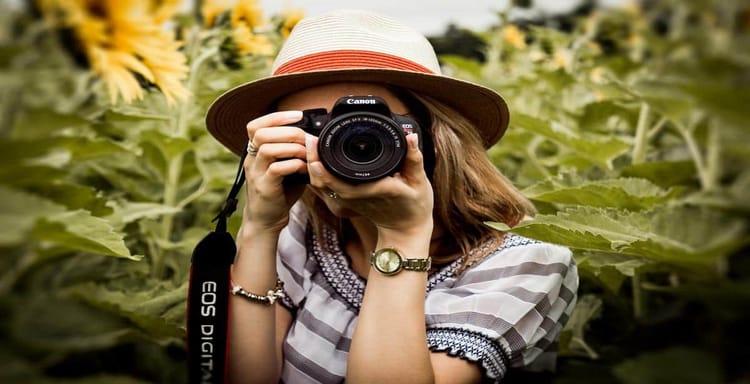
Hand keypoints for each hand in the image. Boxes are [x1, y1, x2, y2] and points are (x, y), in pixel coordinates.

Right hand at [243, 110, 307, 233]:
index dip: (276, 117)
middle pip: (261, 133)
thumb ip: (295, 152)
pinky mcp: (264, 188)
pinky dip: (294, 165)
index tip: (298, 115)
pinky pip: (276, 169)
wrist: (266, 220)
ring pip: (268, 149)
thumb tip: (314, 137)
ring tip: (306, 154)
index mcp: (255, 152)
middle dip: (288, 131)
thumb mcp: (286, 167)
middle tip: (306, 138)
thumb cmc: (279, 192)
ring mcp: (256, 174)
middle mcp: (252, 160)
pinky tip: (304, 169)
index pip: (255, 125)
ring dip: (292, 148)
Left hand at [307, 133, 434, 240]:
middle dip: (312, 161)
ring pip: (322, 186)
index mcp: (374, 191)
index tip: (317, 150)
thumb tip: (411, 137)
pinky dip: (317, 173)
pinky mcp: (346, 201)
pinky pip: (325, 188)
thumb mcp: (419, 182)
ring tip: (311, 143)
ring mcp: (349, 201)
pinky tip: (315, 157)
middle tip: (309, 139)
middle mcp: (357, 198)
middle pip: (325, 183)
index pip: (344, 183)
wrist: (406, 229)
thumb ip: (414, 158)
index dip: (326, 170)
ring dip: (313, 166)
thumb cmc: (414, 206)